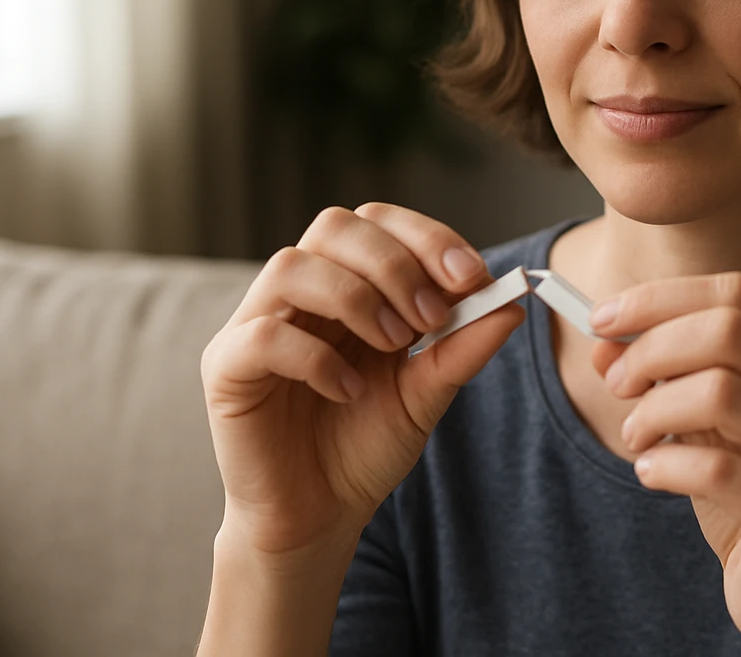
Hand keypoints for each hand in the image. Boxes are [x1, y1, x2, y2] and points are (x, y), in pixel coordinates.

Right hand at [200, 203, 524, 557]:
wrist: (319, 517)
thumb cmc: (365, 447)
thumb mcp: (427, 392)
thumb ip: (463, 347)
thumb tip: (514, 302)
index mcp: (347, 284)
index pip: (378, 223)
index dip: (426, 237)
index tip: (472, 276)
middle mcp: (298, 293)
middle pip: (334, 226)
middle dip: (394, 262)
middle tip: (432, 316)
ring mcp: (255, 325)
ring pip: (292, 266)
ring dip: (356, 298)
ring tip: (393, 346)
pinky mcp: (226, 369)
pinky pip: (262, 336)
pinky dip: (315, 357)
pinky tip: (348, 390)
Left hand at [587, 272, 740, 655]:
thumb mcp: (705, 422)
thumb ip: (664, 374)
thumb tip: (604, 340)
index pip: (740, 293)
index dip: (662, 298)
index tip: (603, 318)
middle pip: (732, 330)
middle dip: (654, 348)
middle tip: (618, 384)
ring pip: (723, 391)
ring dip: (655, 408)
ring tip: (636, 436)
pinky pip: (717, 470)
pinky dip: (666, 463)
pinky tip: (652, 472)